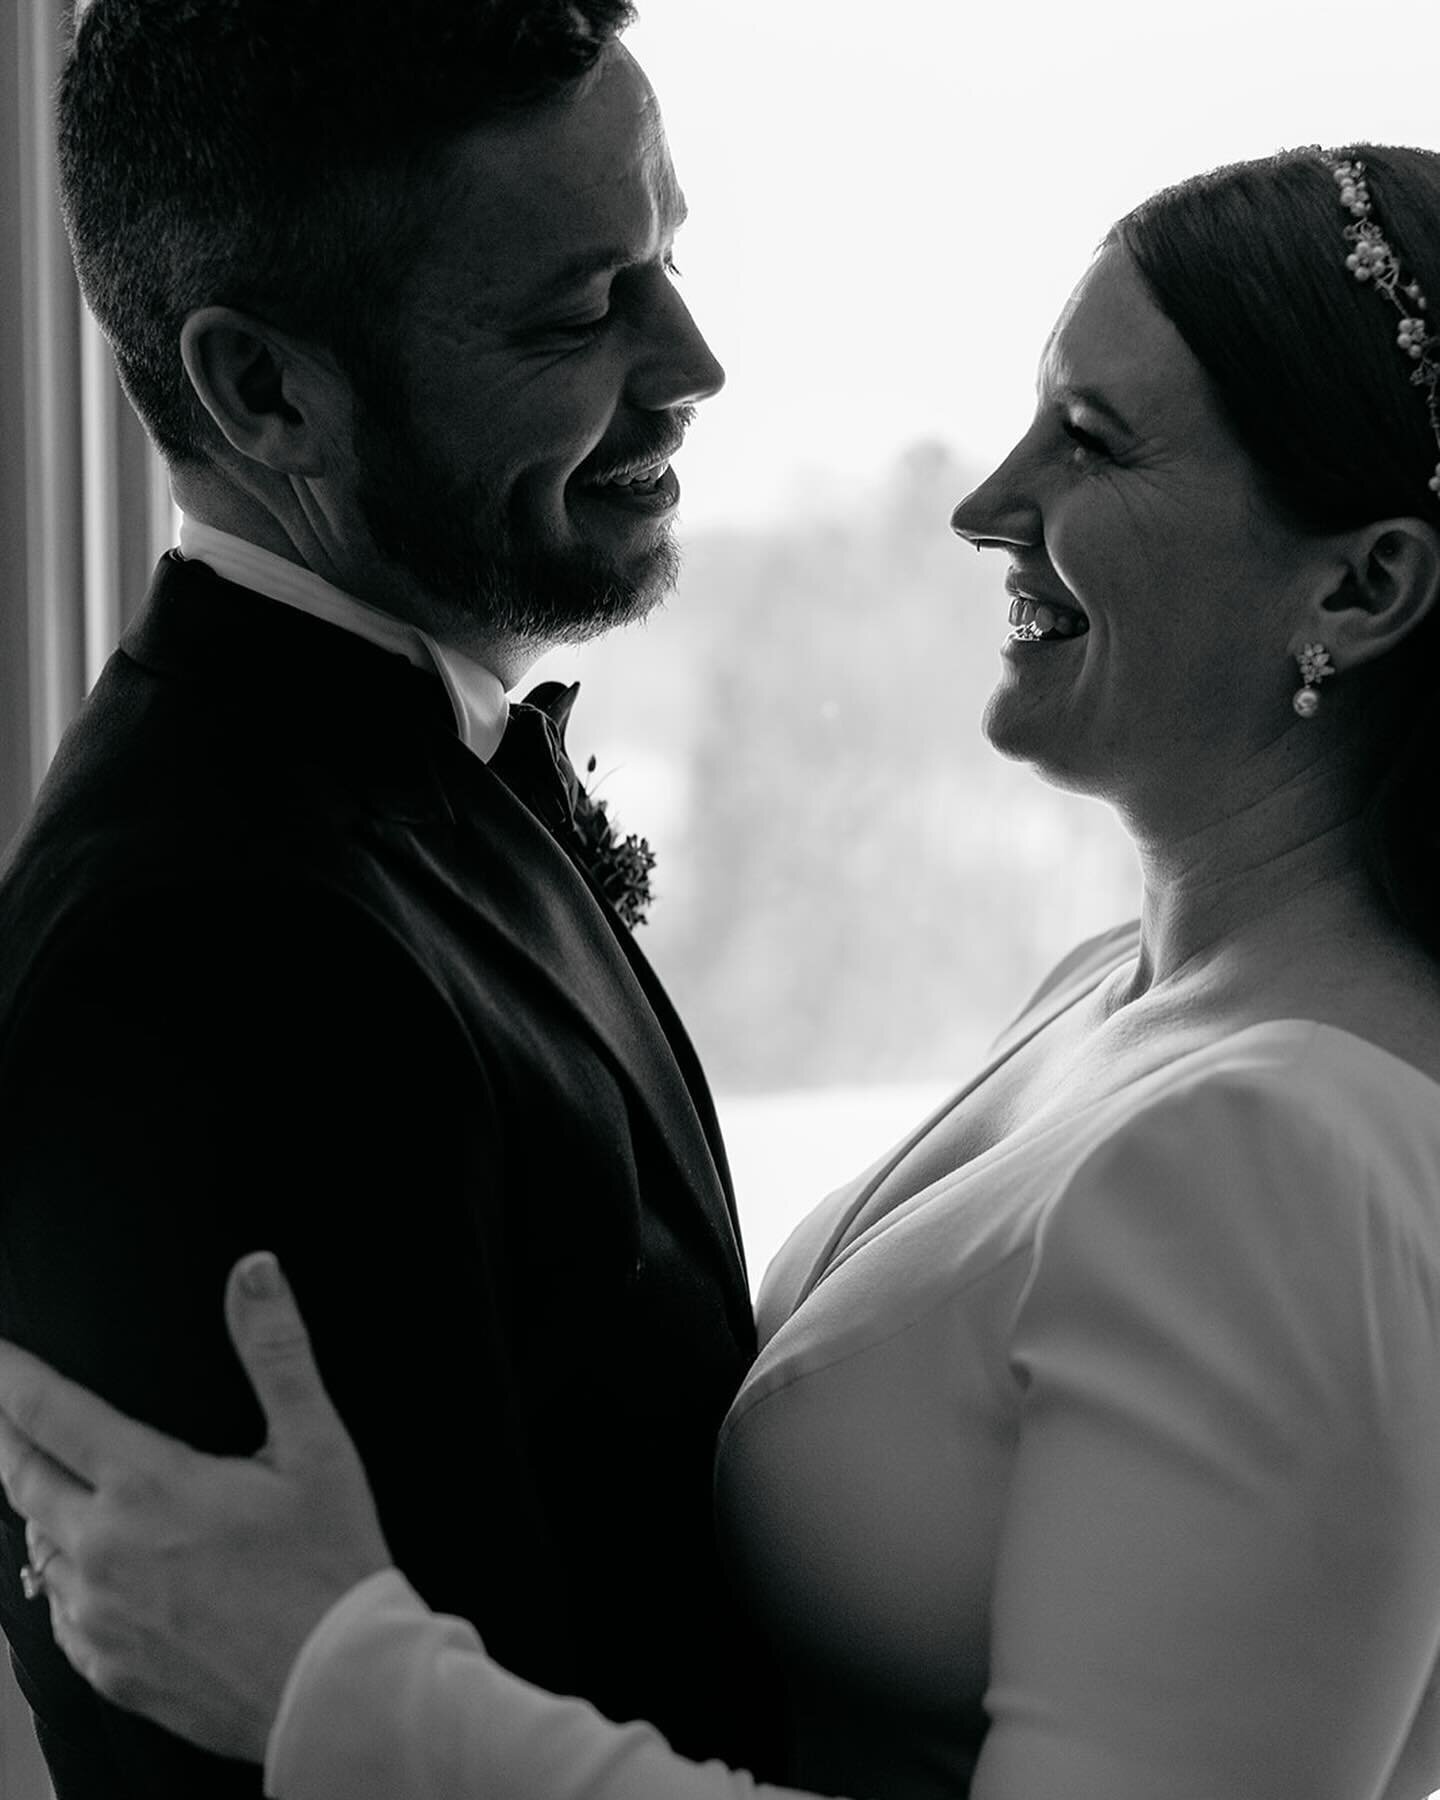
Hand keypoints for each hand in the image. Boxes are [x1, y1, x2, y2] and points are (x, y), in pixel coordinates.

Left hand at [0, 1254, 391, 1762]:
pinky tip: (80, 1568)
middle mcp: (104, 1549)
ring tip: (42, 1483)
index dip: (9, 1376)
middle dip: (3, 1435)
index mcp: (148, 1486)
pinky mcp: (107, 1668)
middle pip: (20, 1477)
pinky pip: (58, 1611)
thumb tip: (254, 1270)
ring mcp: (99, 1615)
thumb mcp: (316, 1445)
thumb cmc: (330, 1563)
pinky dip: (62, 1576)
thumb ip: (276, 1350)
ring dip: (35, 1508)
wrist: (336, 1686)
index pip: (48, 1412)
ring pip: (35, 1546)